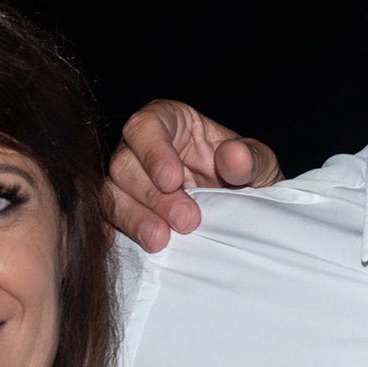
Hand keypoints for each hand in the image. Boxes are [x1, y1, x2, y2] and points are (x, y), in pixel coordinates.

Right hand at [104, 102, 278, 251]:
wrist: (241, 210)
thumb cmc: (247, 175)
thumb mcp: (260, 164)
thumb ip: (250, 158)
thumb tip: (233, 157)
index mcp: (169, 122)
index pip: (145, 125)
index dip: (153, 152)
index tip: (172, 180)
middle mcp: (141, 148)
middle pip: (124, 164)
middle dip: (153, 195)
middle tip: (187, 221)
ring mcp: (129, 181)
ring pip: (112, 194)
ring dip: (134, 218)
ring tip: (161, 240)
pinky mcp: (126, 210)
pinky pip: (107, 219)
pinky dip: (116, 231)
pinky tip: (127, 245)